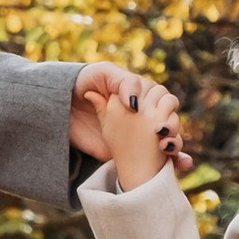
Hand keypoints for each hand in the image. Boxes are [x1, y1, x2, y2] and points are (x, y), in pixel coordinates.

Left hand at [71, 63, 190, 174]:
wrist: (58, 107)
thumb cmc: (82, 82)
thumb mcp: (102, 74)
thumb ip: (123, 83)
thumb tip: (137, 104)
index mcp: (140, 92)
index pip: (163, 99)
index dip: (164, 107)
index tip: (152, 117)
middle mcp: (142, 112)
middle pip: (169, 120)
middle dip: (171, 128)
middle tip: (161, 134)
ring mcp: (136, 133)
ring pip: (166, 140)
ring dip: (175, 146)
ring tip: (166, 149)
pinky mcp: (127, 152)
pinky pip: (152, 159)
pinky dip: (171, 162)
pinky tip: (180, 165)